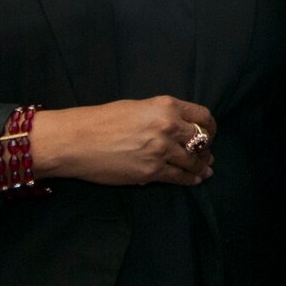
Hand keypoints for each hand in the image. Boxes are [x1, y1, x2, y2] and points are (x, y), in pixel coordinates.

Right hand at [30, 96, 215, 186]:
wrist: (75, 141)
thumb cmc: (100, 120)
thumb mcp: (136, 107)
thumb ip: (161, 115)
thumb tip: (181, 129)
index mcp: (165, 106)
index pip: (203, 116)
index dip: (210, 127)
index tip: (210, 134)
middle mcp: (168, 126)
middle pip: (201, 140)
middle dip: (206, 149)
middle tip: (207, 154)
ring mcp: (161, 151)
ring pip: (192, 161)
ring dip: (201, 166)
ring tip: (205, 170)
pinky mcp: (151, 172)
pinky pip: (178, 177)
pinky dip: (189, 179)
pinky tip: (194, 180)